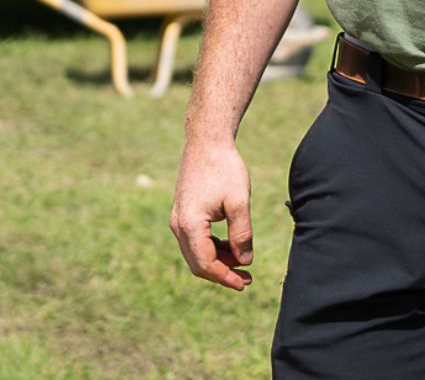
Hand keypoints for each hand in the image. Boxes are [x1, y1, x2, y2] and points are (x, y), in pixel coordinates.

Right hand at [169, 139, 254, 289]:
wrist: (207, 141)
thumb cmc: (224, 168)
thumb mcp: (238, 202)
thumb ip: (242, 234)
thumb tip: (245, 261)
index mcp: (189, 224)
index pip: (206, 264)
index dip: (225, 277)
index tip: (244, 283)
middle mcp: (178, 225)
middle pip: (197, 263)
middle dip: (222, 273)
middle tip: (246, 279)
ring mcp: (177, 219)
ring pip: (195, 253)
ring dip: (218, 261)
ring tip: (243, 262)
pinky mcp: (182, 213)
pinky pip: (195, 240)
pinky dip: (212, 248)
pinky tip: (231, 246)